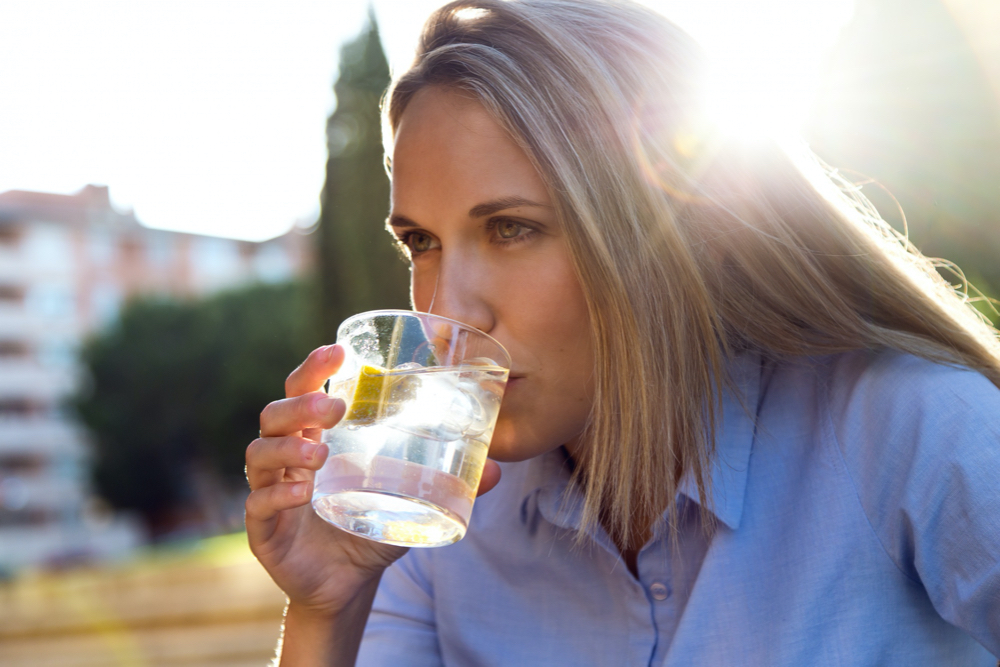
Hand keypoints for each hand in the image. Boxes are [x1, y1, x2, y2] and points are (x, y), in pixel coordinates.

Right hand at [245, 344, 501, 616]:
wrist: (347, 587)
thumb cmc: (370, 529)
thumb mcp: (410, 502)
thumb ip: (447, 483)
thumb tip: (497, 471)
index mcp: (316, 436)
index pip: (302, 390)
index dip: (313, 367)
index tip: (337, 351)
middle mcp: (287, 457)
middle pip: (275, 414)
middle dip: (302, 403)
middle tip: (336, 407)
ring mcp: (270, 490)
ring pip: (260, 453)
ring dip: (289, 446)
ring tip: (320, 453)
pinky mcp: (264, 528)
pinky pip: (258, 503)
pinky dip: (277, 494)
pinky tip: (302, 491)